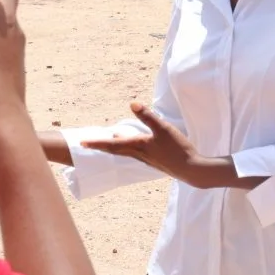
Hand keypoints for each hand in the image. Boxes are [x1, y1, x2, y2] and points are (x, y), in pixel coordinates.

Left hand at [80, 102, 202, 183]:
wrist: (191, 170)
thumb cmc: (177, 149)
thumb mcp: (163, 129)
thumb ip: (148, 116)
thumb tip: (132, 103)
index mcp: (138, 146)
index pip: (112, 144)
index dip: (96, 142)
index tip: (82, 143)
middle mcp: (139, 154)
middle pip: (115, 149)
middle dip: (101, 145)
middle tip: (88, 143)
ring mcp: (147, 159)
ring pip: (126, 151)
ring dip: (116, 144)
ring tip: (112, 136)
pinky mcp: (155, 161)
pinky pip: (136, 152)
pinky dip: (128, 146)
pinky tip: (134, 143)